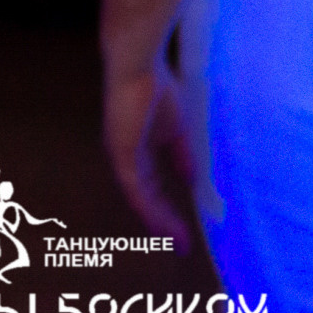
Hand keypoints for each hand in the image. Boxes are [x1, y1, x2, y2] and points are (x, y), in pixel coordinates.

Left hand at [104, 60, 194, 245]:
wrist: (138, 66)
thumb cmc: (156, 90)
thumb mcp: (176, 132)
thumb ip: (181, 157)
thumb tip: (192, 181)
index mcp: (136, 150)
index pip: (150, 187)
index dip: (166, 209)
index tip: (183, 231)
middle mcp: (124, 156)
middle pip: (143, 197)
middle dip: (162, 222)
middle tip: (180, 246)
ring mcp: (120, 155)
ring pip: (139, 198)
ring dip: (158, 221)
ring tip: (176, 242)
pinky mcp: (121, 152)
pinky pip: (136, 188)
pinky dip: (150, 208)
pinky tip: (164, 224)